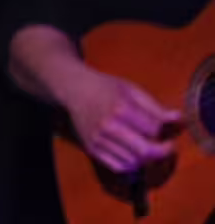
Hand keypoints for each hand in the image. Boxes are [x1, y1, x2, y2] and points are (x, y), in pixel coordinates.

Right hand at [62, 67, 179, 173]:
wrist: (74, 89)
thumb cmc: (106, 87)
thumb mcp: (132, 90)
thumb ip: (155, 108)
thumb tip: (178, 119)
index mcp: (120, 108)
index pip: (153, 130)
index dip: (165, 133)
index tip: (168, 133)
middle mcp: (107, 126)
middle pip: (144, 151)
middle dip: (161, 152)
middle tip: (166, 147)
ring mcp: (98, 139)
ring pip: (133, 162)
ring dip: (145, 159)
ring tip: (147, 148)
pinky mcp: (91, 148)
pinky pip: (117, 167)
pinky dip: (130, 165)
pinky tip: (132, 154)